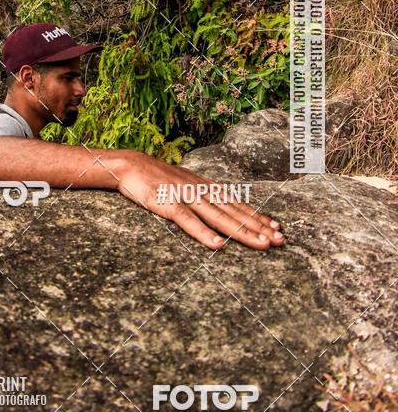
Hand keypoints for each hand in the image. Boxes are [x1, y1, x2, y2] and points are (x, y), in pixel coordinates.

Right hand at [117, 153, 284, 250]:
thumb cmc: (156, 177)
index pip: (236, 202)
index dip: (257, 215)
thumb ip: (202, 192)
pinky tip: (218, 246)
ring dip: (242, 232)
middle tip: (281, 239)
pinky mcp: (168, 205)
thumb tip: (220, 203)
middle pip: (234, 211)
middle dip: (259, 226)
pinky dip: (204, 233)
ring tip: (262, 244)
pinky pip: (189, 221)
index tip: (277, 227)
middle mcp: (201, 190)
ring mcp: (186, 197)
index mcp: (205, 186)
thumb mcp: (184, 182)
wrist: (129, 165)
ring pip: (219, 217)